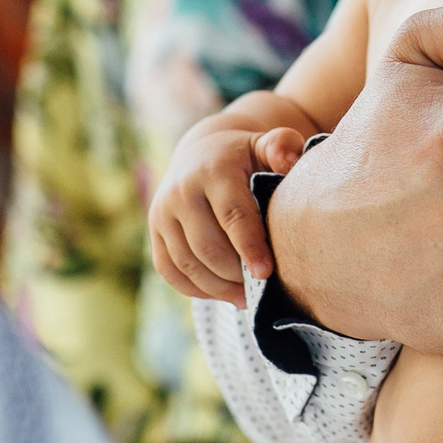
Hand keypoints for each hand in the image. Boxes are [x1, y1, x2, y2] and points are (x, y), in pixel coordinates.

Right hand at [147, 123, 280, 308]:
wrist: (202, 153)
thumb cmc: (245, 157)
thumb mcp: (265, 145)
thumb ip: (282, 147)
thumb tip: (288, 163)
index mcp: (214, 170)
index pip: (232, 215)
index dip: (249, 247)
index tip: (266, 273)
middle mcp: (182, 191)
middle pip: (207, 247)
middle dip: (235, 274)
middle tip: (260, 289)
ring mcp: (163, 213)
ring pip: (187, 263)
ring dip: (217, 288)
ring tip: (245, 297)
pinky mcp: (154, 231)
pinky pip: (170, 271)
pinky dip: (195, 289)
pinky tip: (221, 293)